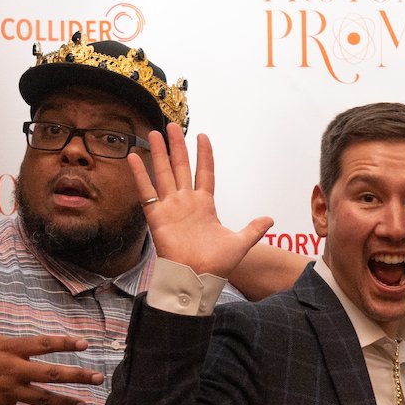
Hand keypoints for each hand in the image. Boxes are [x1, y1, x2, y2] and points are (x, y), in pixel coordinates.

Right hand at [0, 274, 102, 404]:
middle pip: (51, 374)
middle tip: (98, 378)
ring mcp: (6, 391)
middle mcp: (12, 370)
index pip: (42, 344)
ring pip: (42, 399)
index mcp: (8, 348)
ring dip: (65, 403)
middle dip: (77, 376)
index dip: (65, 343)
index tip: (85, 343)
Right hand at [129, 123, 272, 276]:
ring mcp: (170, 207)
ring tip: (154, 133)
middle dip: (177, 147)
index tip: (203, 136)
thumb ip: (253, 229)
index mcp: (205, 205)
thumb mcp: (240, 243)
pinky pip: (146, 191)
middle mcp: (186, 202)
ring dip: (159, 153)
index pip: (205, 173)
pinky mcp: (157, 215)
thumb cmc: (216, 265)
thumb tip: (270, 219)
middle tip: (172, 126)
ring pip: (163, 173)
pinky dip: (140, 174)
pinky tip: (134, 157)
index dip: (204, 155)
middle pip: (181, 167)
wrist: (197, 278)